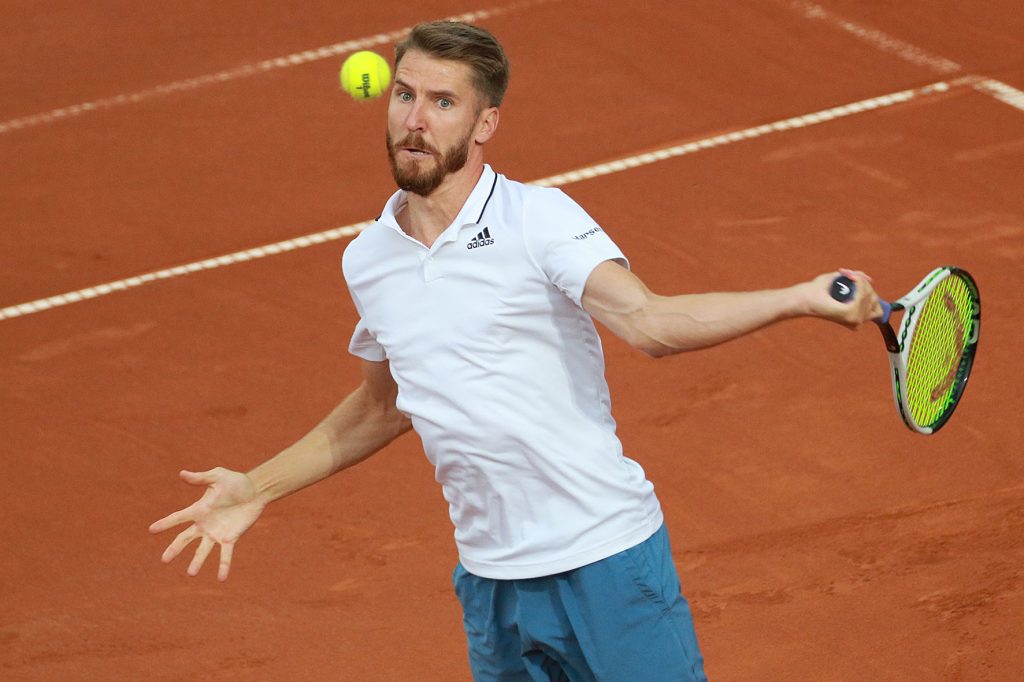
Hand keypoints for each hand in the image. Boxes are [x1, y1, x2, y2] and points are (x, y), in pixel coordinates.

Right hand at [149, 468, 265, 580]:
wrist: (255, 491)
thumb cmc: (235, 482)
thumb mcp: (217, 476)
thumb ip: (200, 478)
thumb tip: (182, 474)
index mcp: (199, 510)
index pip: (178, 518)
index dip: (165, 523)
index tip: (152, 530)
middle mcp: (204, 524)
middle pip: (185, 539)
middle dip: (175, 549)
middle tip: (164, 560)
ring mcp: (216, 533)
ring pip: (203, 550)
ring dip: (197, 562)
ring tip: (191, 574)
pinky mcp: (230, 538)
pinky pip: (225, 555)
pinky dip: (223, 566)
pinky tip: (221, 578)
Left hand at [806, 268, 882, 328]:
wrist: (804, 297)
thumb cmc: (818, 290)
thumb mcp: (839, 280)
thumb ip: (855, 278)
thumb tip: (869, 279)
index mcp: (856, 318)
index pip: (877, 308)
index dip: (870, 292)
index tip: (857, 281)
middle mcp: (856, 322)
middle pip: (875, 300)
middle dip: (865, 284)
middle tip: (849, 275)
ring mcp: (854, 319)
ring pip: (870, 296)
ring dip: (861, 282)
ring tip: (847, 276)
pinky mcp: (849, 314)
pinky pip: (863, 295)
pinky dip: (859, 283)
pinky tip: (850, 278)